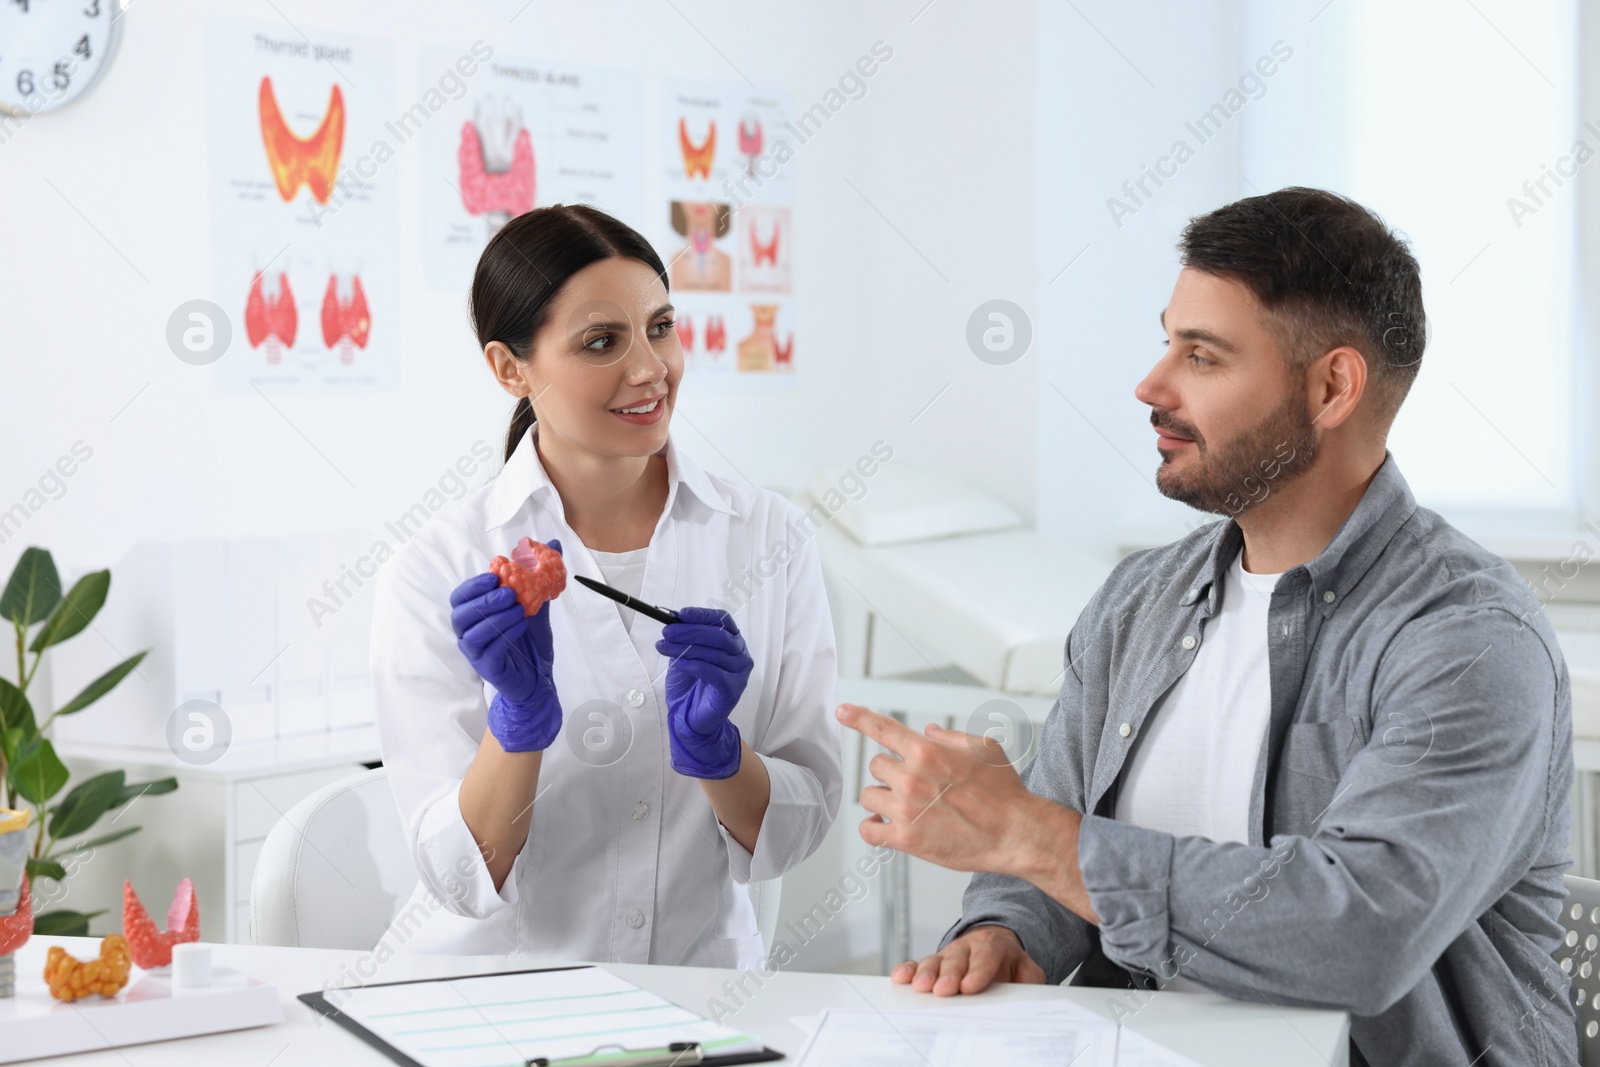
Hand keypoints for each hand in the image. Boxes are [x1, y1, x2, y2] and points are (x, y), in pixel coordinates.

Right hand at [450, 539, 562, 752]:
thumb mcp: (536, 604)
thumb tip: (553, 544)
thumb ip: (540, 576)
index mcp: (475, 615)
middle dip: (483, 600)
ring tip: (519, 610)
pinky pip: (488, 651)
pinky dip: (504, 636)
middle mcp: (468, 633)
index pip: (460, 596)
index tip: (495, 575)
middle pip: (460, 614)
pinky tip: (521, 626)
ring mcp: (475, 653)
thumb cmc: (530, 640)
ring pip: (472, 633)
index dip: (473, 585)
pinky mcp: (487, 669)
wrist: (539, 675)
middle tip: (508, 593)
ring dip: (495, 618)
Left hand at [654, 606, 752, 778]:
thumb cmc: (690, 684)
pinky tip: (678, 664)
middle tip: (667, 632)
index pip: (722, 620)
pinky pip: (712, 672)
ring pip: (713, 653)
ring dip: (684, 648)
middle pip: (718, 635)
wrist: (690, 717)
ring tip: (663, 647)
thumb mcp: (685, 654)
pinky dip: (693, 665)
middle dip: (689, 631)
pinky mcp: (732, 689)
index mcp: (733, 641)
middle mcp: (740, 654)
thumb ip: (684, 637)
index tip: (680, 614)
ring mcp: (739, 672)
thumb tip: (671, 618)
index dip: (702, 615)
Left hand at [836, 703, 1098, 922]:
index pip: (882, 728)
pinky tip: (884, 825)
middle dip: (891, 771)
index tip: (843, 711)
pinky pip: (869, 830)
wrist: (1015, 833)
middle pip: (876, 765)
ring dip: (881, 797)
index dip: (858, 717)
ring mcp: (905, 810)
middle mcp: (911, 778)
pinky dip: (872, 827)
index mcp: (927, 752)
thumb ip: (951, 737)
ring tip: (904, 805)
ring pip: (868, 795)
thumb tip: (928, 732)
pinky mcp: (905, 839)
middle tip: (913, 783)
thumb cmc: (1004, 792)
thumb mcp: (983, 749)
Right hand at [891, 925, 1045, 994]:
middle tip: (944, 989)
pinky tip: (901, 977)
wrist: (994, 946)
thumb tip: (1027, 992)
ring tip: (921, 987)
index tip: (969, 987)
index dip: (977, 971)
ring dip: (926, 973)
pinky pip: (918, 964)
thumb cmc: (1008, 962)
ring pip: (935, 961)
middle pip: (956, 959)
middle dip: (949, 974)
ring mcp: (948, 955)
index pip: (985, 957)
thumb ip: (1030, 978)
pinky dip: (909, 970)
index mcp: (993, 945)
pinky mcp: (934, 963)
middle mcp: (967, 948)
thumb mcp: (1026, 968)